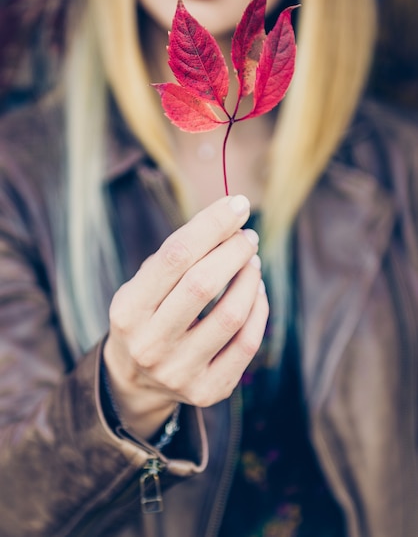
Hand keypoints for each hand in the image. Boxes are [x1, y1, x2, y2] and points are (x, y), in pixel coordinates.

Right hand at [103, 194, 268, 438]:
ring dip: (250, 278)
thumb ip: (178, 257)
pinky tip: (256, 291)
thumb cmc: (148, 315)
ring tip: (252, 262)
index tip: (237, 203)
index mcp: (128, 310)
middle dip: (234, 250)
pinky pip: (247, 344)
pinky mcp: (207, 391)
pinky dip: (259, 309)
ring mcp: (179, 372)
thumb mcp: (144, 285)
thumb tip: (230, 220)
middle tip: (248, 236)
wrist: (136, 379)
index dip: (211, 225)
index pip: (174, 256)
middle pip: (203, 284)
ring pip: (231, 315)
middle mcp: (149, 344)